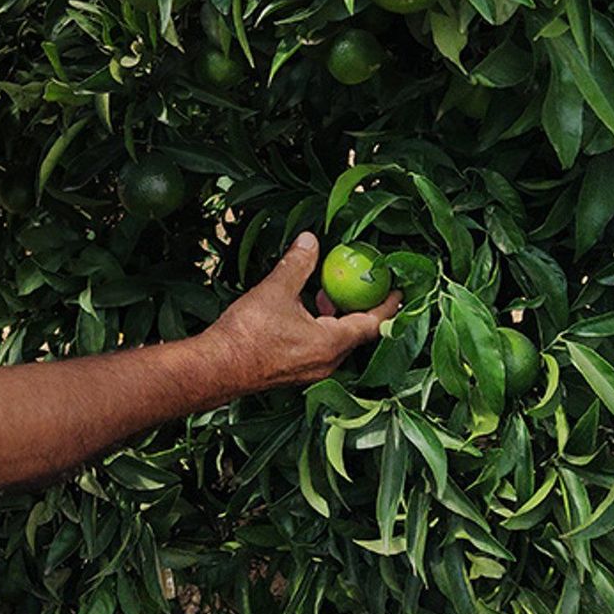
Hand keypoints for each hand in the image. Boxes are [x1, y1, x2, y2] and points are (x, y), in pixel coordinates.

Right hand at [204, 232, 400, 393]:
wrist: (216, 367)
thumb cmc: (248, 334)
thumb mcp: (276, 290)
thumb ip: (297, 264)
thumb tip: (310, 241)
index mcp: (331, 343)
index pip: (372, 324)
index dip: (387, 305)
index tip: (397, 289)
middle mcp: (327, 362)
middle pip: (356, 334)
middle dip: (359, 307)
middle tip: (359, 284)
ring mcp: (310, 370)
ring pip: (336, 341)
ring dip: (336, 316)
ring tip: (324, 293)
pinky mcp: (294, 372)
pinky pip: (319, 347)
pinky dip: (320, 327)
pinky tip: (301, 310)